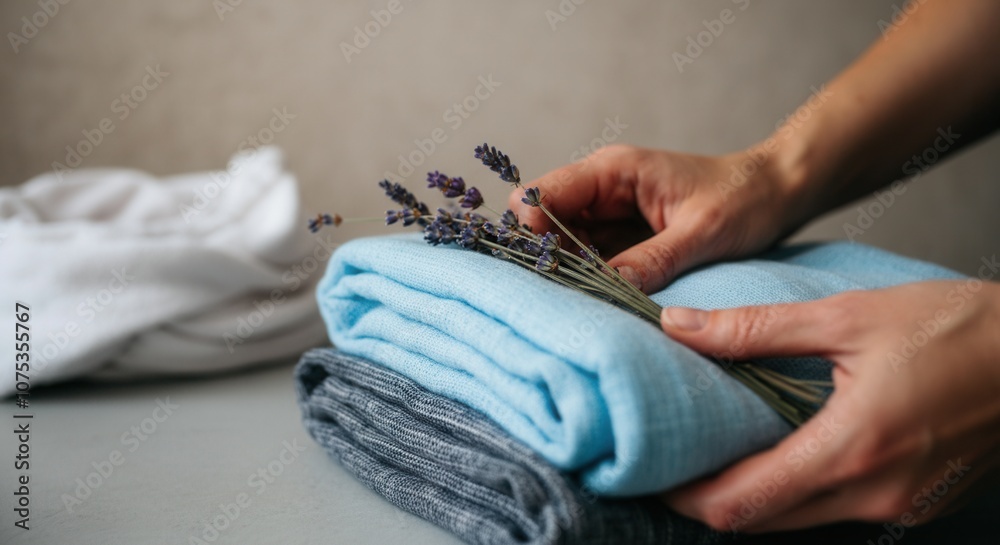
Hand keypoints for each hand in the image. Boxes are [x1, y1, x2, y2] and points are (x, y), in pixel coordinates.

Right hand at [508, 144, 808, 293]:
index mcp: (613, 171)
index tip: (551, 271)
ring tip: (590, 301)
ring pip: (560, 244)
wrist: (776, 193)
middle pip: (540, 222)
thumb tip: (608, 288)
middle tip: (568, 294)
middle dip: (546, 257)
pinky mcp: (620, 236)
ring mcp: (608, 213)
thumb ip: (654, 259)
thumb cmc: (745, 198)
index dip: (532, 232)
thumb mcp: (702, 233)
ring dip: (568, 272)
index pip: (540, 195)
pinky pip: (587, 258)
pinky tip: (604, 297)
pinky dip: (589, 278)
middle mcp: (601, 188)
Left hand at [658, 280, 999, 531]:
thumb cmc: (957, 328)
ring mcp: (900, 507)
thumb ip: (756, 329)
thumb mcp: (848, 315)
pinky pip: (837, 509)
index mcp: (852, 450)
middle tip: (673, 461)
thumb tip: (679, 326)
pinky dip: (798, 490)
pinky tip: (782, 450)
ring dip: (753, 495)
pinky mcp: (916, 503)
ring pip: (798, 520)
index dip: (685, 495)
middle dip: (710, 498)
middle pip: (763, 522)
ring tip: (718, 451)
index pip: (743, 502)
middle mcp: (874, 495)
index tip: (650, 472)